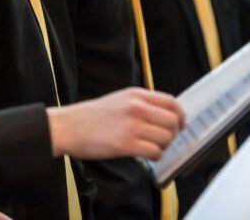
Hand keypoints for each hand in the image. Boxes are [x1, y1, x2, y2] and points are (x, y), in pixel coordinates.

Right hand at [47, 87, 183, 160]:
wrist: (69, 126)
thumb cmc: (92, 115)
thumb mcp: (120, 99)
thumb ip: (141, 103)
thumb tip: (164, 114)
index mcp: (136, 94)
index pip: (171, 102)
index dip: (180, 115)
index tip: (180, 124)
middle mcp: (137, 107)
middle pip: (172, 121)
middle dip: (172, 133)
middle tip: (163, 139)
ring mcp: (133, 126)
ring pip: (166, 138)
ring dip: (163, 146)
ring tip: (151, 147)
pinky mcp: (127, 144)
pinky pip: (155, 152)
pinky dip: (155, 156)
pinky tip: (146, 155)